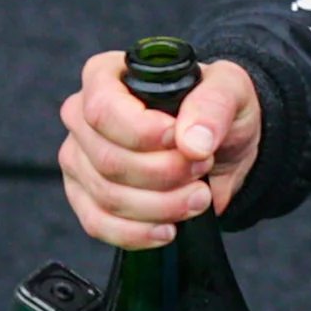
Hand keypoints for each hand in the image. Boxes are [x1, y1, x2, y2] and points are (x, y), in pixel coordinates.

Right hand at [57, 52, 261, 249]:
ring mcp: (80, 158)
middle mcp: (82, 116)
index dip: (142, 133)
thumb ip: (213, 105)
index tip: (179, 141)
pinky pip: (98, 224)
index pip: (103, 109)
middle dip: (165, 174)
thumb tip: (192, 142)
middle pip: (108, 160)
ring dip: (161, 206)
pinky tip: (168, 229)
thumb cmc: (215, 109)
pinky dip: (137, 233)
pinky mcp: (85, 196)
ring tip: (198, 196)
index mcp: (106, 76)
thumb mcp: (229, 90)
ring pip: (107, 196)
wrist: (222, 146)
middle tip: (203, 166)